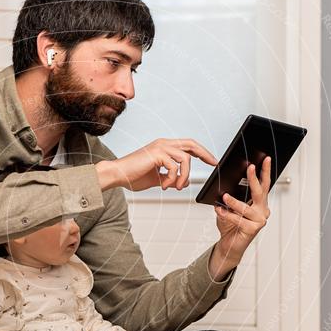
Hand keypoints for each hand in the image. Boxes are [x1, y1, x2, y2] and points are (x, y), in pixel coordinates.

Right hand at [95, 138, 217, 191]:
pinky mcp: (157, 153)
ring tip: (175, 187)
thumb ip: (170, 178)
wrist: (117, 175)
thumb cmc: (132, 175)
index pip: (187, 146)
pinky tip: (164, 185)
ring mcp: (160, 147)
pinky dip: (172, 179)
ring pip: (185, 159)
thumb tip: (182, 183)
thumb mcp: (157, 178)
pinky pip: (174, 167)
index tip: (211, 161)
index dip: (201, 152)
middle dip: (204, 154)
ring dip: (184, 176)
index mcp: (163, 147)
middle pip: (191, 144)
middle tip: (213, 164)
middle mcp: (163, 143)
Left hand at [213, 156, 271, 264]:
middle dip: (254, 178)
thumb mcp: (229, 207)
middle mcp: (262, 211)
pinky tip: (220, 211)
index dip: (265, 171)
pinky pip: (238, 219)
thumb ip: (230, 197)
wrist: (229, 245)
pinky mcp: (252, 230)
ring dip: (234, 202)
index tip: (266, 159)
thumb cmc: (230, 225)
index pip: (264, 184)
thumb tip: (224, 188)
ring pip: (246, 208)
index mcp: (260, 203)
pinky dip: (227, 215)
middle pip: (259, 192)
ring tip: (225, 197)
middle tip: (250, 167)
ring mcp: (259, 220)